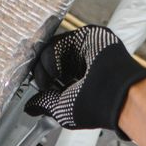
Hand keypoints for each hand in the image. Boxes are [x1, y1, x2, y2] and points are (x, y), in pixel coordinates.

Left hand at [24, 25, 145, 134]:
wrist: (116, 93)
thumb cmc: (96, 105)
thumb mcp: (62, 109)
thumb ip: (45, 104)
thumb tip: (30, 107)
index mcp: (81, 80)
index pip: (54, 74)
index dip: (42, 79)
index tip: (39, 89)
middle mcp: (82, 64)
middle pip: (49, 59)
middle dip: (41, 73)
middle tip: (43, 86)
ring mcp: (84, 49)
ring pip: (50, 50)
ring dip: (45, 68)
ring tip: (52, 81)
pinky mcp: (86, 35)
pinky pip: (57, 42)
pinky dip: (51, 58)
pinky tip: (59, 72)